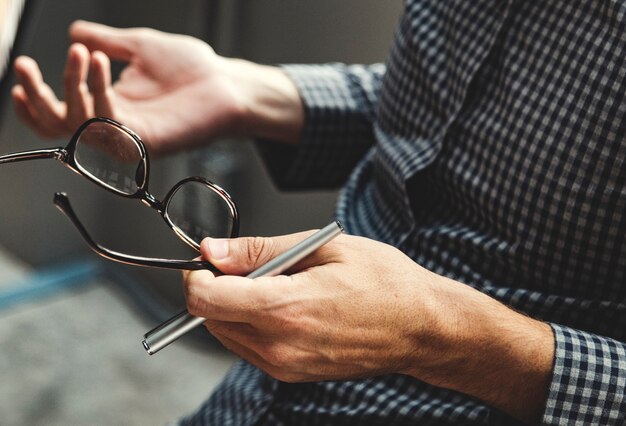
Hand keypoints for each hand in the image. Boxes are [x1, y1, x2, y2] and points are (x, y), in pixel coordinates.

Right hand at [12, 21, 303, 154]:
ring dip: (71, 85)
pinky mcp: (147, 142)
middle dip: (37, 97)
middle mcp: (115, 125)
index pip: (61, 113)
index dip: (35, 99)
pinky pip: (108, 125)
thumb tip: (75, 31)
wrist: (227, 81)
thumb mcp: (140, 46)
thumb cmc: (192, 68)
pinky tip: (98, 62)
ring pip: (79, 125)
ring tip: (81, 52)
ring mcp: (130, 136)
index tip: (22, 70)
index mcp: (110, 104)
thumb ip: (106, 41)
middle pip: (60, 126)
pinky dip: (96, 92)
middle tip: (26, 65)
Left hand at [184, 231, 439, 381]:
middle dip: (215, 288)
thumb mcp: (323, 248)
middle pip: (209, 319)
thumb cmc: (384, 283)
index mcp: (285, 308)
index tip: (209, 259)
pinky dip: (251, 324)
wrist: (421, 328)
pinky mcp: (292, 375)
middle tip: (247, 265)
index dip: (197, 275)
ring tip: (276, 284)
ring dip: (233, 307)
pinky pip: (250, 348)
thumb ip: (259, 251)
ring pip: (226, 335)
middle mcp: (279, 345)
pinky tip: (285, 306)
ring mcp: (285, 366)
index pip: (205, 299)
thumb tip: (213, 250)